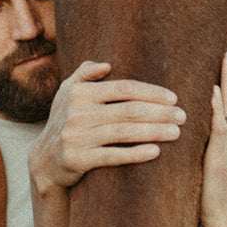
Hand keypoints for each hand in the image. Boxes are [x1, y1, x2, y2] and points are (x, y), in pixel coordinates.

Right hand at [28, 60, 185, 226]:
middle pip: (127, 110)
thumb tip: (106, 65)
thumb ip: (84, 75)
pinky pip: (112, 156)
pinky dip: (135, 154)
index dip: (151, 92)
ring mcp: (75, 137)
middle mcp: (76, 113)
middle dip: (159, 112)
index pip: (122, 88)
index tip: (174, 98)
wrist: (43, 162)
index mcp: (78, 93)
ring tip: (176, 133)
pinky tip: (155, 152)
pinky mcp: (77, 160)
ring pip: (123, 133)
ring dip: (154, 132)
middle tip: (183, 116)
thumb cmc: (64, 123)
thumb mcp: (66, 95)